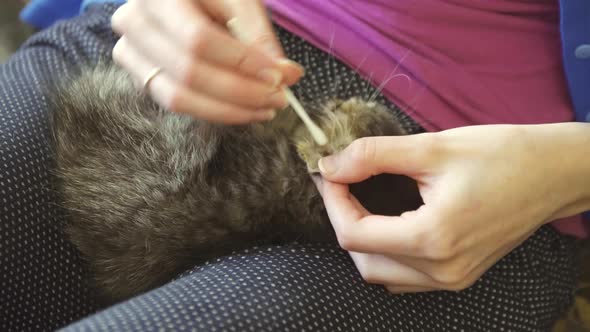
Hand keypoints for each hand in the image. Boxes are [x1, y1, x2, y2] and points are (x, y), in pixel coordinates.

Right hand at [111, 0, 303, 123]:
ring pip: (178, 97)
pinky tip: (244, 110)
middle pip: (189, 73)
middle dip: (241, 92)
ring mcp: (131, 53)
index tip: (277, 75)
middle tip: (278, 97)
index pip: (199, 39)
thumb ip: (259, 36)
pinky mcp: (141, 76)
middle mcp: (134, 23)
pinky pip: (176, 104)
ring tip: (265, 109)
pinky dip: (214, 112)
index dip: (241, 63)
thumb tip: (287, 75)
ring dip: (229, 111)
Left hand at [315, 123, 589, 292]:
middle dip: (343, 220)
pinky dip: (385, 254)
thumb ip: (372, 156)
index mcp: (433, 238)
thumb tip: (329, 166)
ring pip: (381, 274)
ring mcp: (452, 278)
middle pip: (362, 261)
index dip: (333, 201)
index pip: (354, 234)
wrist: (553, 173)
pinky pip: (405, 277)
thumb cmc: (501, 155)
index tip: (330, 172)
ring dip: (361, 241)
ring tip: (358, 202)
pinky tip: (386, 224)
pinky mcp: (459, 276)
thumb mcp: (431, 147)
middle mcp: (441, 270)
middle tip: (340, 184)